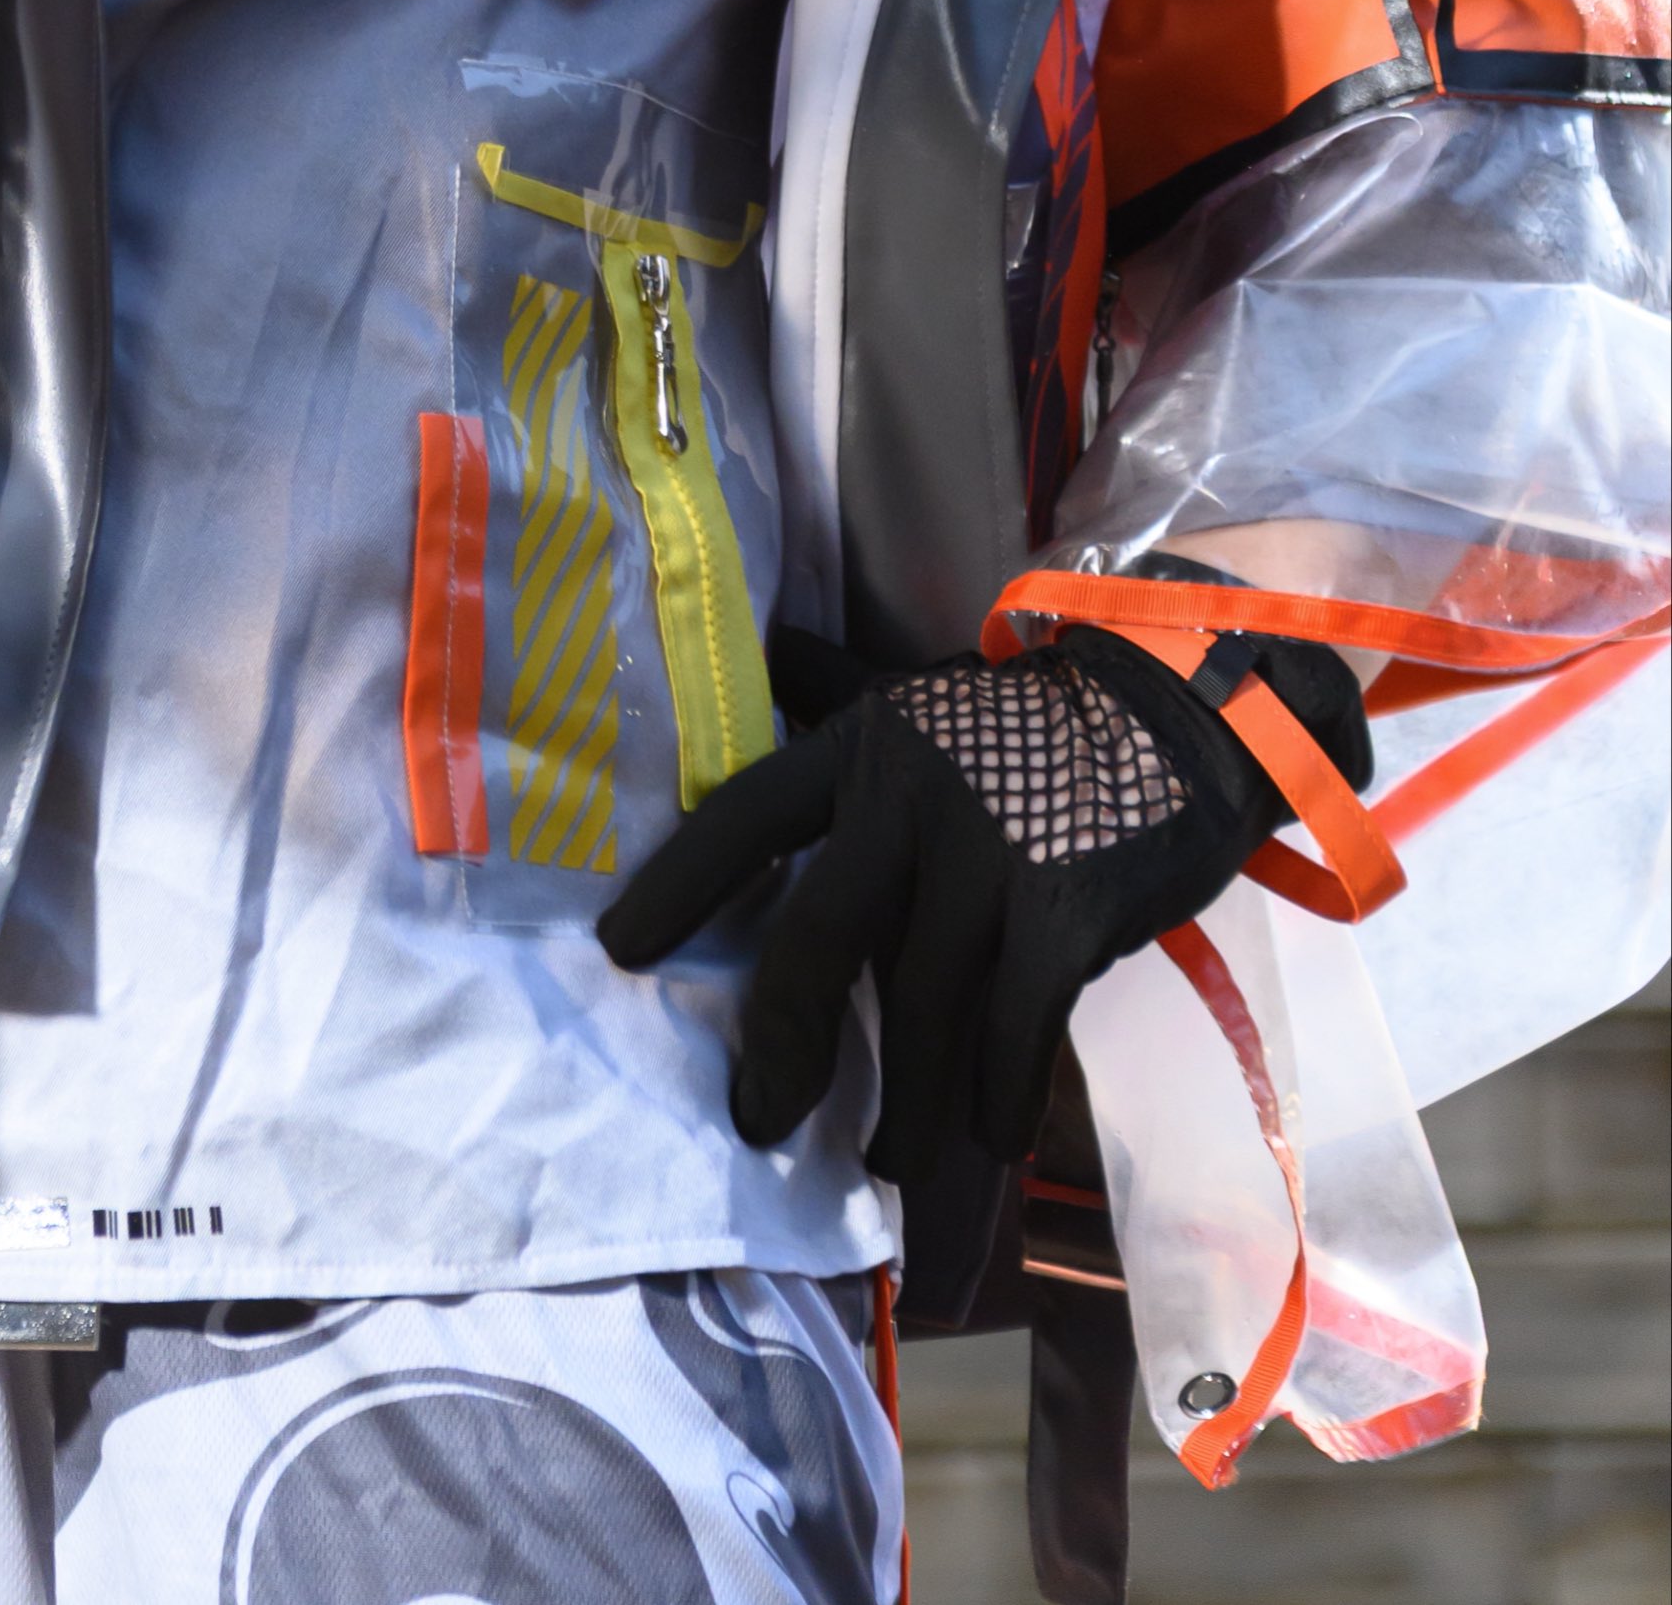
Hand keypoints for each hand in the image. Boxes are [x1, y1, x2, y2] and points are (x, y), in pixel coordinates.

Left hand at [599, 609, 1370, 1188]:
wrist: (1186, 710)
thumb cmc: (1035, 720)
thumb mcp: (926, 694)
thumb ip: (843, 687)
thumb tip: (769, 645)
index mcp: (864, 747)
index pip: (746, 816)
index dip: (678, 885)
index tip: (619, 952)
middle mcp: (910, 796)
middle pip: (816, 939)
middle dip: (780, 1045)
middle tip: (757, 1120)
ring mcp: (989, 854)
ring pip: (918, 1009)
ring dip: (900, 1105)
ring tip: (884, 1160)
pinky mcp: (1064, 910)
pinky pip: (1012, 1031)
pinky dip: (996, 1097)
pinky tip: (985, 1136)